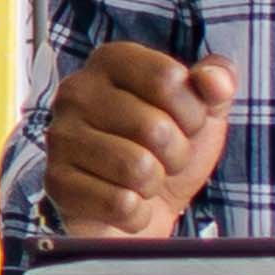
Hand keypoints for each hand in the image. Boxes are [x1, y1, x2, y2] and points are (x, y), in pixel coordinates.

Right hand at [41, 41, 235, 238]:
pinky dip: (135, 213)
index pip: (166, 78)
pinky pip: (119, 204)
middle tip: (162, 157)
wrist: (147, 207)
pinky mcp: (56, 182)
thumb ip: (217, 82)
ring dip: (154, 185)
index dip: (192, 112)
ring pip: (138, 168)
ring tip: (143, 180)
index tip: (182, 123)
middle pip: (154, 127)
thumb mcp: (203, 110)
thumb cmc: (169, 150)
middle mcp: (76, 91)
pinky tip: (124, 202)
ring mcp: (60, 136)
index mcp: (111, 62)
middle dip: (176, 155)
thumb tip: (215, 81)